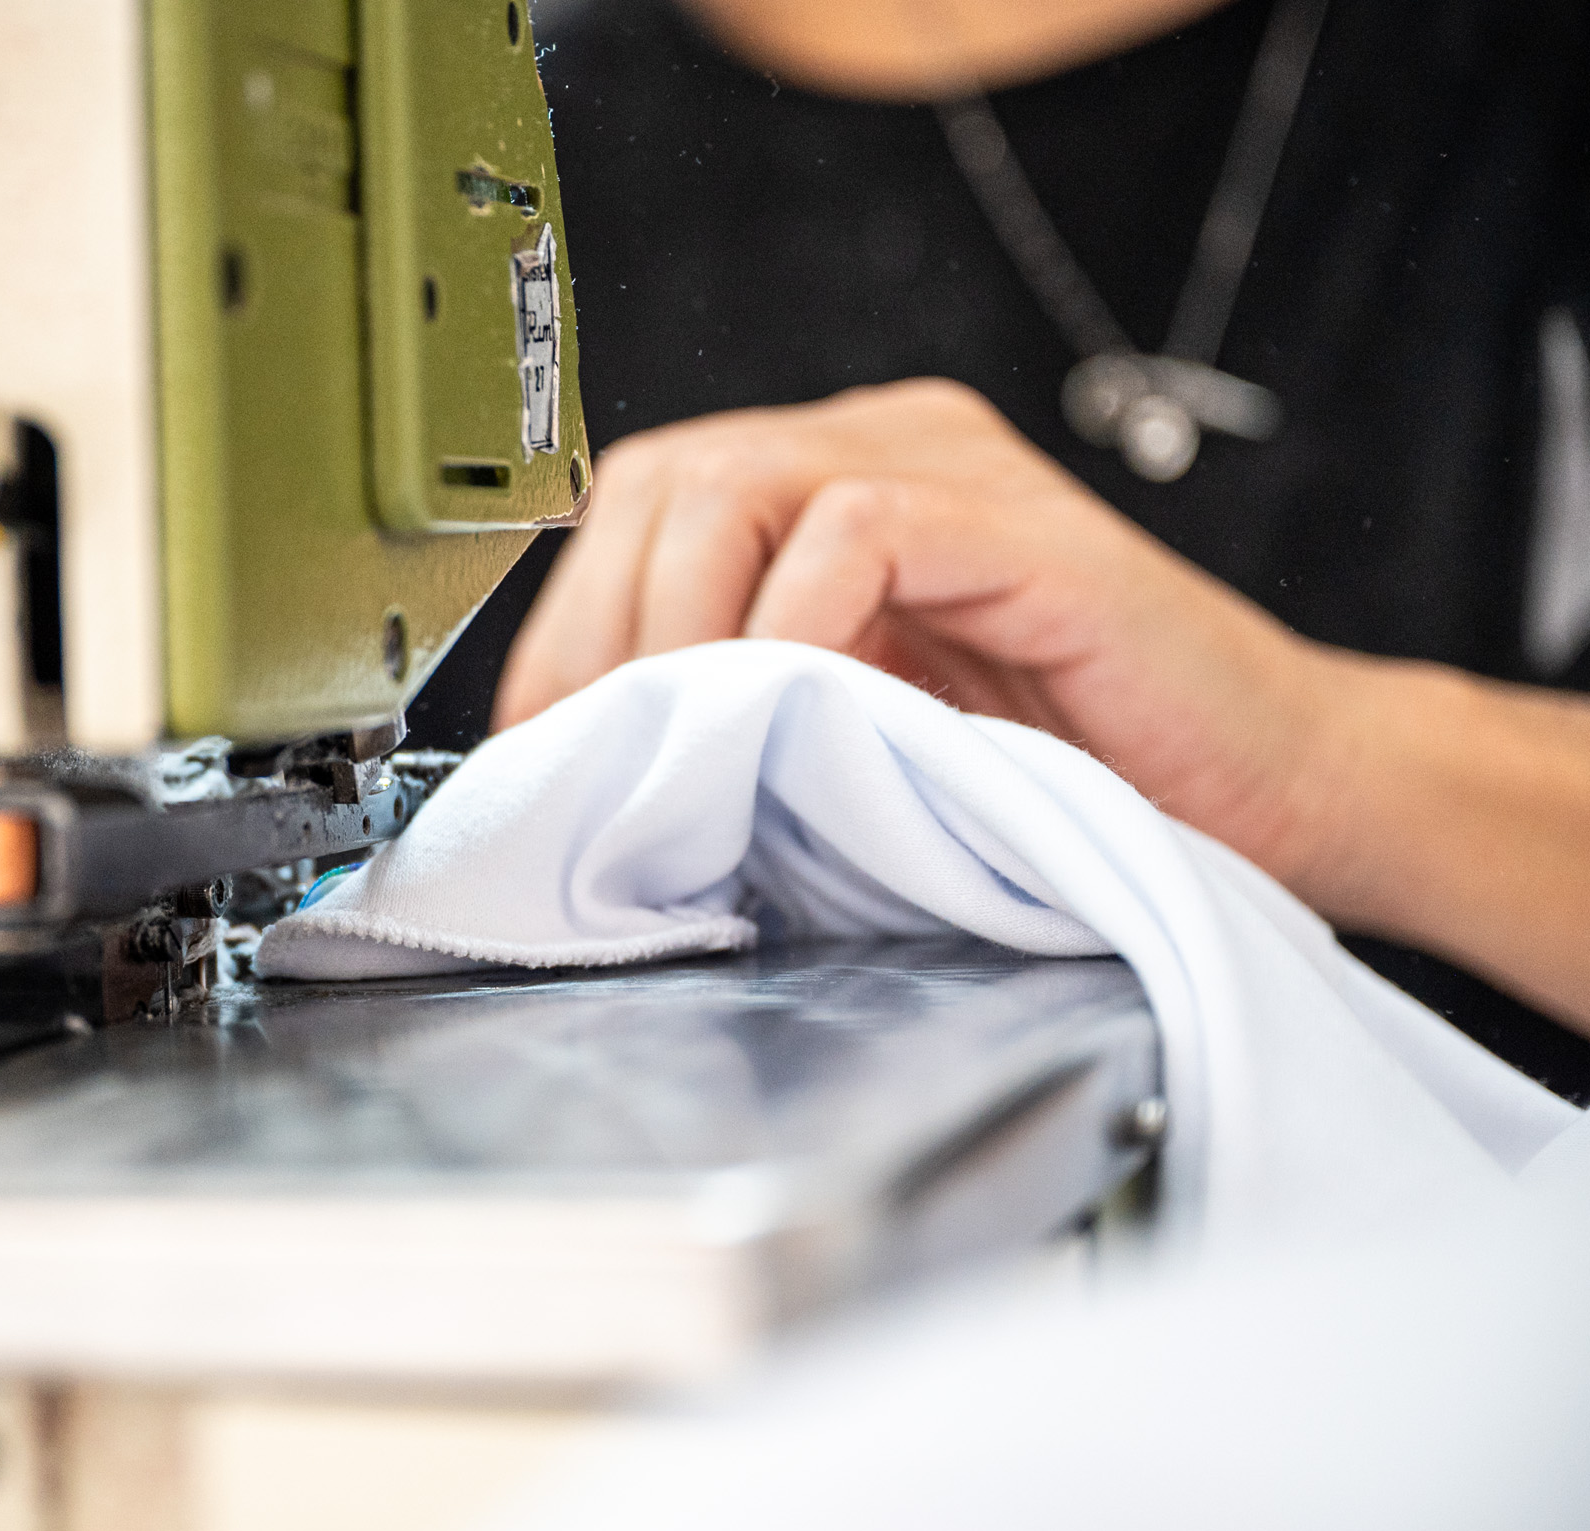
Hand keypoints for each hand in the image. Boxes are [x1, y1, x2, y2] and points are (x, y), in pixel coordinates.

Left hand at [498, 379, 1362, 902]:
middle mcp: (887, 448)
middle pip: (663, 479)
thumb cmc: (1069, 780)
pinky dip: (794, 629)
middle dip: (597, 634)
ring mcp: (958, 473)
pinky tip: (804, 716)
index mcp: (834, 488)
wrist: (1280, 794)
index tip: (538, 751)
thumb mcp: (859, 736)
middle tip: (597, 763)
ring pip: (733, 484)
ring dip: (676, 633)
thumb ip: (747, 706)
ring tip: (686, 750)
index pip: (641, 504)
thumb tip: (587, 762)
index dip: (566, 625)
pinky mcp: (1026, 529)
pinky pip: (857, 530)